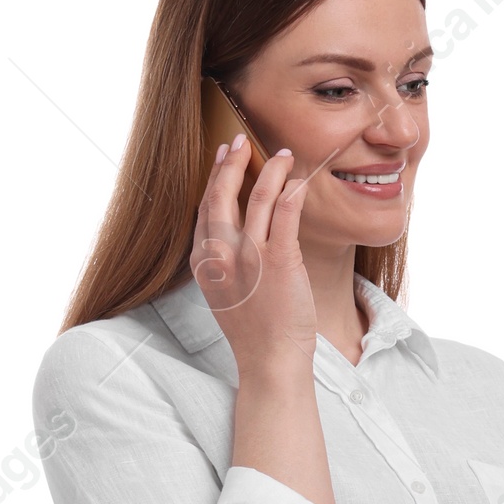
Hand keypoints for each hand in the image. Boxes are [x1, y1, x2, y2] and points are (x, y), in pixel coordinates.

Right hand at [190, 132, 318, 380]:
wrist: (270, 362)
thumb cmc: (253, 333)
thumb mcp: (224, 294)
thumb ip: (223, 262)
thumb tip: (233, 234)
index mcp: (205, 262)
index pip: (205, 208)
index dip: (214, 178)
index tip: (222, 157)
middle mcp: (222, 255)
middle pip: (222, 194)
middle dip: (232, 162)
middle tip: (241, 141)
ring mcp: (250, 257)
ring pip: (257, 197)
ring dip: (270, 170)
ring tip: (281, 155)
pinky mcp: (280, 262)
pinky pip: (285, 214)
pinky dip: (291, 191)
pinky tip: (298, 179)